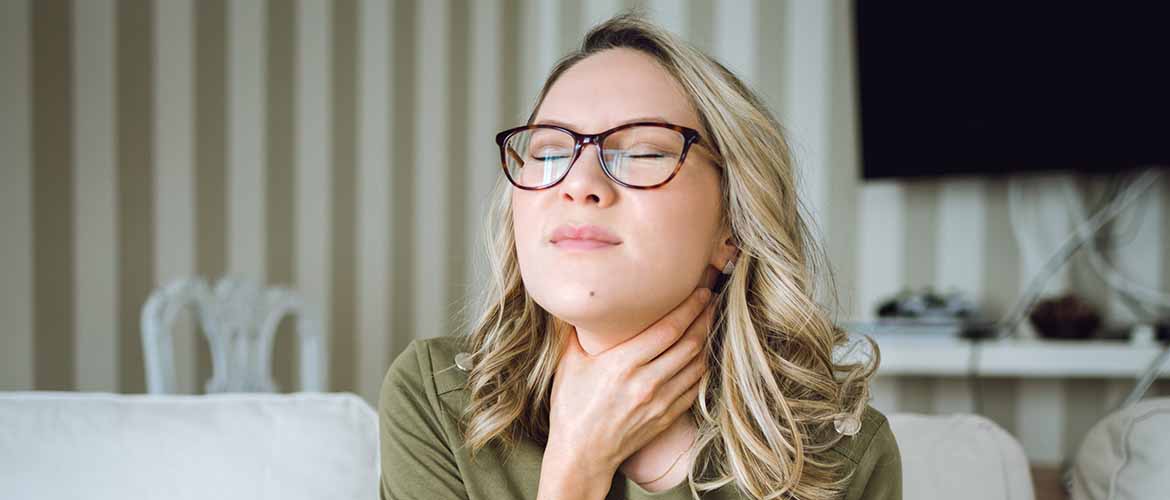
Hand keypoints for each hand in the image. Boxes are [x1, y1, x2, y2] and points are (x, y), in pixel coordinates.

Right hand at [537, 288, 714, 498]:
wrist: (582, 455)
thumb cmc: (571, 409)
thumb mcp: (568, 366)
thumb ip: (574, 332)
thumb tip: (577, 303)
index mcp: (623, 364)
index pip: (668, 329)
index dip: (689, 307)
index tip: (699, 292)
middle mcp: (647, 382)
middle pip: (690, 343)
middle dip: (704, 318)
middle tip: (710, 301)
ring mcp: (660, 402)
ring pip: (697, 365)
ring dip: (707, 342)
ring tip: (709, 323)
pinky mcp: (667, 417)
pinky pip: (694, 388)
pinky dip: (702, 369)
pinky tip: (702, 356)